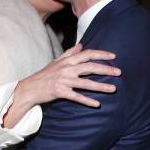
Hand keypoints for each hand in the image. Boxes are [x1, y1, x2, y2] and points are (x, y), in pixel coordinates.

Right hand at [3, 44, 120, 127]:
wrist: (30, 88)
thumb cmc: (44, 75)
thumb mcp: (56, 62)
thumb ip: (69, 53)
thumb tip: (80, 45)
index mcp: (67, 61)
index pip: (87, 54)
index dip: (101, 54)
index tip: (113, 56)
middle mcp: (66, 69)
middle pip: (90, 67)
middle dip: (106, 69)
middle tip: (119, 72)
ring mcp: (63, 80)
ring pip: (86, 83)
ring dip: (101, 86)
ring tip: (114, 89)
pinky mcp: (60, 92)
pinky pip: (76, 97)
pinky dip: (87, 101)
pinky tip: (97, 104)